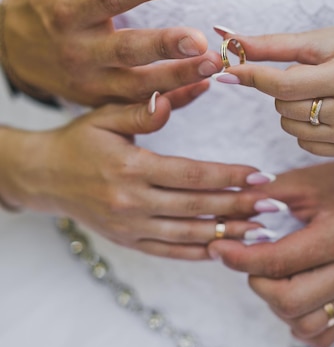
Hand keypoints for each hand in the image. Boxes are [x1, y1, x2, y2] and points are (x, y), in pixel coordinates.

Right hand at [1, 0, 221, 105]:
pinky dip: (171, 100)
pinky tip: (202, 87)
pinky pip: (139, 104)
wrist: (14, 52)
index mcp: (69, 10)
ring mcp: (91, 80)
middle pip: (126, 49)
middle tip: (202, 41)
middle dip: (163, 47)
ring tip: (213, 67)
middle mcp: (80, 48)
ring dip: (176, 79)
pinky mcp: (100, 101)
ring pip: (137, 85)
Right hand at [4, 88, 262, 259]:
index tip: (262, 176)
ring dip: (227, 234)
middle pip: (197, 208)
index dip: (230, 176)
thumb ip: (145, 110)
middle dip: (240, 207)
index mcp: (131, 169)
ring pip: (188, 235)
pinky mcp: (127, 242)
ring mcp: (130, 227)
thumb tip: (180, 93)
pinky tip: (224, 250)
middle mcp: (132, 203)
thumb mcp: (106, 117)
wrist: (44, 177)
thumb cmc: (78, 141)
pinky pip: (169, 252)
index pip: (192, 176)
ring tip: (261, 232)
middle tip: (275, 206)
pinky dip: (199, 252)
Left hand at [208, 146, 333, 346]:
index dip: (238, 257)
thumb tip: (225, 211)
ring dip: (276, 304)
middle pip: (289, 300)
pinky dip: (300, 323)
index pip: (277, 261)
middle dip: (256, 281)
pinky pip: (324, 336)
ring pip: (303, 323)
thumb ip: (264, 196)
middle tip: (249, 260)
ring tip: (271, 275)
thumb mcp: (305, 181)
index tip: (218, 248)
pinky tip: (292, 296)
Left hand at [213, 24, 333, 155]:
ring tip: (321, 90)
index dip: (252, 77)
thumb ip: (273, 45)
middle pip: (284, 107)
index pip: (284, 85)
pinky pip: (306, 144)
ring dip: (292, 108)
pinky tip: (327, 109)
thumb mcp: (322, 39)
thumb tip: (229, 40)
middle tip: (310, 73)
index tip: (228, 71)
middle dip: (283, 89)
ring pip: (291, 128)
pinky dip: (305, 127)